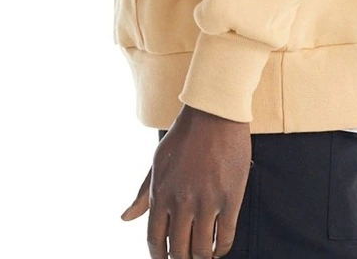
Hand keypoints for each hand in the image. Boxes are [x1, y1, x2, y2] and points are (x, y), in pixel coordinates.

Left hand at [121, 103, 251, 258]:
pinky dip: (222, 248)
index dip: (159, 258)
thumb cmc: (186, 134)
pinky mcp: (230, 198)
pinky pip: (225, 236)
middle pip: (179, 251)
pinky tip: (219, 247)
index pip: (154, 241)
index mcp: (160, 194)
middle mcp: (181, 202)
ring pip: (202, 250)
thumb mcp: (158, 162)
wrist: (214, 112)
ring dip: (202, 258)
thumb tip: (125, 219)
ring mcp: (206, 201)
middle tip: (186, 258)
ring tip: (203, 256)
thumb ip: (143, 194)